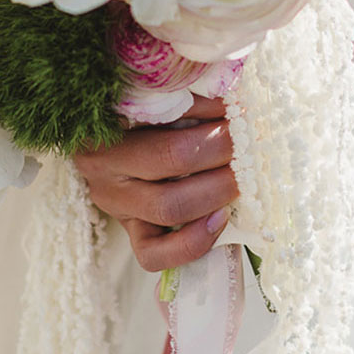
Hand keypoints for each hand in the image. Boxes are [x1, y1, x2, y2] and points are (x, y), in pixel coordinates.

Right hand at [73, 96, 238, 271]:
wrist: (105, 152)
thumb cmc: (134, 120)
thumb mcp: (148, 103)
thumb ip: (183, 100)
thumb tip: (232, 98)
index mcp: (106, 129)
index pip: (166, 121)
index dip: (210, 118)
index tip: (237, 109)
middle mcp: (104, 170)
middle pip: (173, 161)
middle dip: (222, 150)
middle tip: (248, 142)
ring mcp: (116, 207)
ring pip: (169, 209)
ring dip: (217, 190)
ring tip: (243, 175)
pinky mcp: (130, 234)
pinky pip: (156, 255)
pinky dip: (194, 241)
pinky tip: (221, 219)